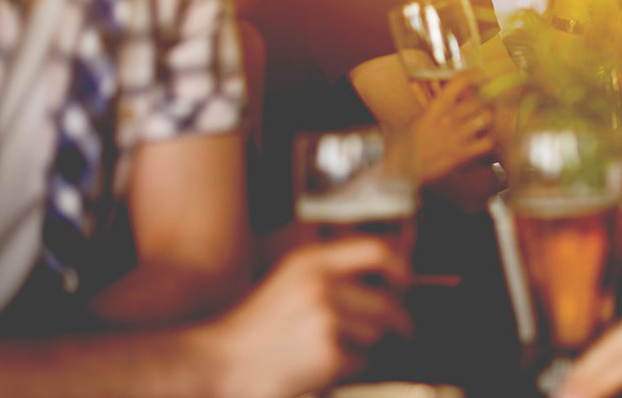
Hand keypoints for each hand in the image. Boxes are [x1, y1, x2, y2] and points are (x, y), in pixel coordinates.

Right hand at [208, 237, 411, 397]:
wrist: (217, 364)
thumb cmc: (254, 330)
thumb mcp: (288, 281)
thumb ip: (330, 273)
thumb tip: (389, 281)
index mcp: (310, 261)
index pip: (377, 251)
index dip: (400, 268)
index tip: (404, 285)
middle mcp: (321, 284)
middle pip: (387, 303)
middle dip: (394, 323)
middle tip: (395, 333)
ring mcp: (326, 318)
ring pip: (377, 334)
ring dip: (364, 347)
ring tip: (328, 350)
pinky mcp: (328, 352)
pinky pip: (362, 362)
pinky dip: (348, 369)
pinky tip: (319, 368)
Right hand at [409, 72, 495, 182]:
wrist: (400, 171)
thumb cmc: (402, 147)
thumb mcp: (414, 121)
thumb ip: (428, 108)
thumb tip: (429, 97)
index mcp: (435, 107)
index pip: (459, 82)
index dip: (473, 76)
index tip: (479, 76)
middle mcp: (448, 118)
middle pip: (478, 99)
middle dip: (485, 100)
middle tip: (486, 102)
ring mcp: (456, 136)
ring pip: (486, 117)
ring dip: (488, 119)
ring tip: (486, 121)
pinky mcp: (461, 154)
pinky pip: (487, 143)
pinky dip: (489, 141)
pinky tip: (485, 141)